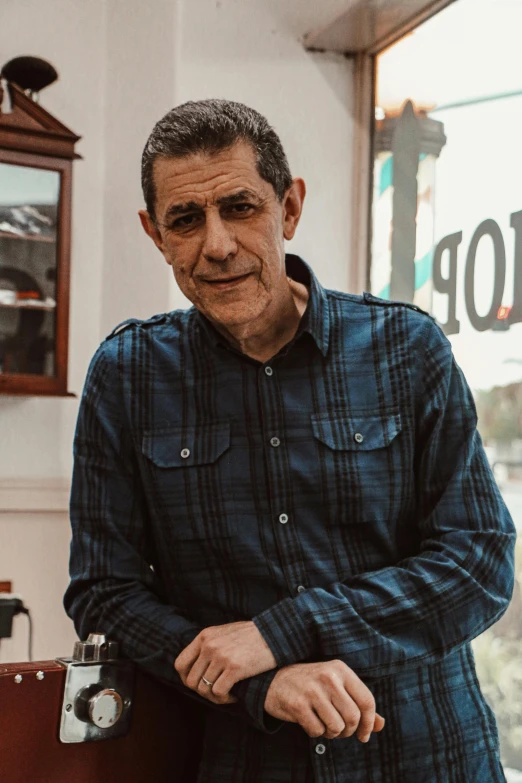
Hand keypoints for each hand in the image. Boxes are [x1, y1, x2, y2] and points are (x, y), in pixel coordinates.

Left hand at [174, 621, 276, 703]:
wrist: (274, 634)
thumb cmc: (252, 635)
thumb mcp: (225, 633)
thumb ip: (209, 644)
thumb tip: (196, 665)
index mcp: (205, 636)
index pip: (180, 664)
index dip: (186, 678)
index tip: (198, 684)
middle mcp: (209, 645)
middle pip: (191, 681)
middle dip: (203, 691)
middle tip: (216, 692)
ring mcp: (221, 656)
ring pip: (204, 689)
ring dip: (215, 697)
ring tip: (228, 694)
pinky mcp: (234, 668)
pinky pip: (218, 692)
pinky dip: (226, 698)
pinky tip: (235, 695)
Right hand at [264, 660, 384, 741]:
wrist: (275, 680)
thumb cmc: (312, 685)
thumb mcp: (337, 687)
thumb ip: (359, 704)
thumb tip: (381, 725)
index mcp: (341, 669)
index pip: (366, 700)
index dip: (369, 722)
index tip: (364, 735)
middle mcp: (328, 677)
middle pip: (353, 717)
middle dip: (348, 731)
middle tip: (339, 730)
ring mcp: (312, 690)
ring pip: (336, 727)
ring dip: (332, 733)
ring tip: (324, 724)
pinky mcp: (298, 704)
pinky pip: (317, 731)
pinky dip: (316, 733)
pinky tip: (310, 722)